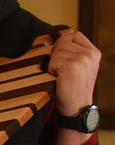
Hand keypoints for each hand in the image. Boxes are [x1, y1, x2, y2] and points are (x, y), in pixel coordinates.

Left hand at [48, 30, 100, 144]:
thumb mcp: (81, 68)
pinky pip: (52, 61)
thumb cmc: (74, 89)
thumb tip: (56, 41)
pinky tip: (58, 80)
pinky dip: (50, 71)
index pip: (74, 35)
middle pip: (62, 42)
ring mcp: (82, 60)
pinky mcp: (72, 67)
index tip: (63, 59)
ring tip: (61, 77)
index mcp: (94, 52)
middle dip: (56, 56)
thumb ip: (75, 52)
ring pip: (56, 51)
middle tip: (62, 72)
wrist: (77, 109)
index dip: (63, 45)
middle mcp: (90, 54)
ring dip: (53, 64)